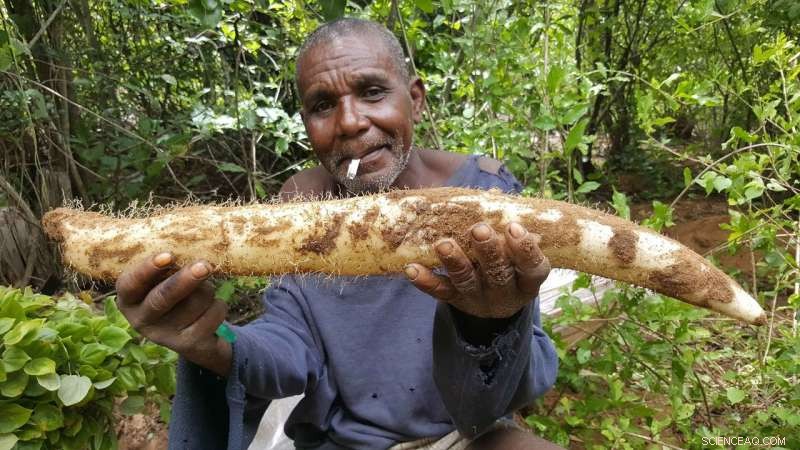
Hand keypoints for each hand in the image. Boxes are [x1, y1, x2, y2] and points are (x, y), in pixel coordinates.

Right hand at [115, 252, 230, 375]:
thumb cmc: (174, 294)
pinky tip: (213, 307)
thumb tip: (190, 250)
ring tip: (205, 289)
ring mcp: (164, 336)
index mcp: (129, 300)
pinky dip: (219, 306)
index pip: (130, 284)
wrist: (192, 333)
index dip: (147, 269)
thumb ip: (168, 268)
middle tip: (204, 266)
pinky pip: (212, 316)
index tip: (168, 255)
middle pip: (162, 298)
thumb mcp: (162, 281)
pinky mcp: (188, 345)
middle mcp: (142, 320)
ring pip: (194, 302)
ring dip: (207, 290)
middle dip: (185, 280)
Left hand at [404, 222, 549, 318]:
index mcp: (527, 280)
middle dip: (487, 250)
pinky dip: (425, 281)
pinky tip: (412, 269)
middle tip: (478, 229)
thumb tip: (494, 194)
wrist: (495, 305)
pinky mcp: (455, 301)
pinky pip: (439, 292)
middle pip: (498, 274)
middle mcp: (505, 293)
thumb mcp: (516, 252)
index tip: (513, 226)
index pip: (533, 268)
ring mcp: (479, 299)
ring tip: (442, 244)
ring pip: (466, 281)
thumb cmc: (509, 265)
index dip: (525, 249)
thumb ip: (507, 226)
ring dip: (454, 262)